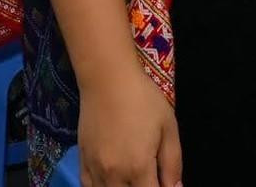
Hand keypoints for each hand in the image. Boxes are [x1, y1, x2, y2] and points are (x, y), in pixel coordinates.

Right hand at [78, 68, 180, 186]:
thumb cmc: (143, 100)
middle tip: (150, 178)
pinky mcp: (82, 162)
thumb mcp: (168, 128)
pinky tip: (112, 182)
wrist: (108, 79)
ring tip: (133, 179)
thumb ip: (173, 164)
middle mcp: (114, 175)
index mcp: (139, 168)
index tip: (163, 182)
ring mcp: (95, 170)